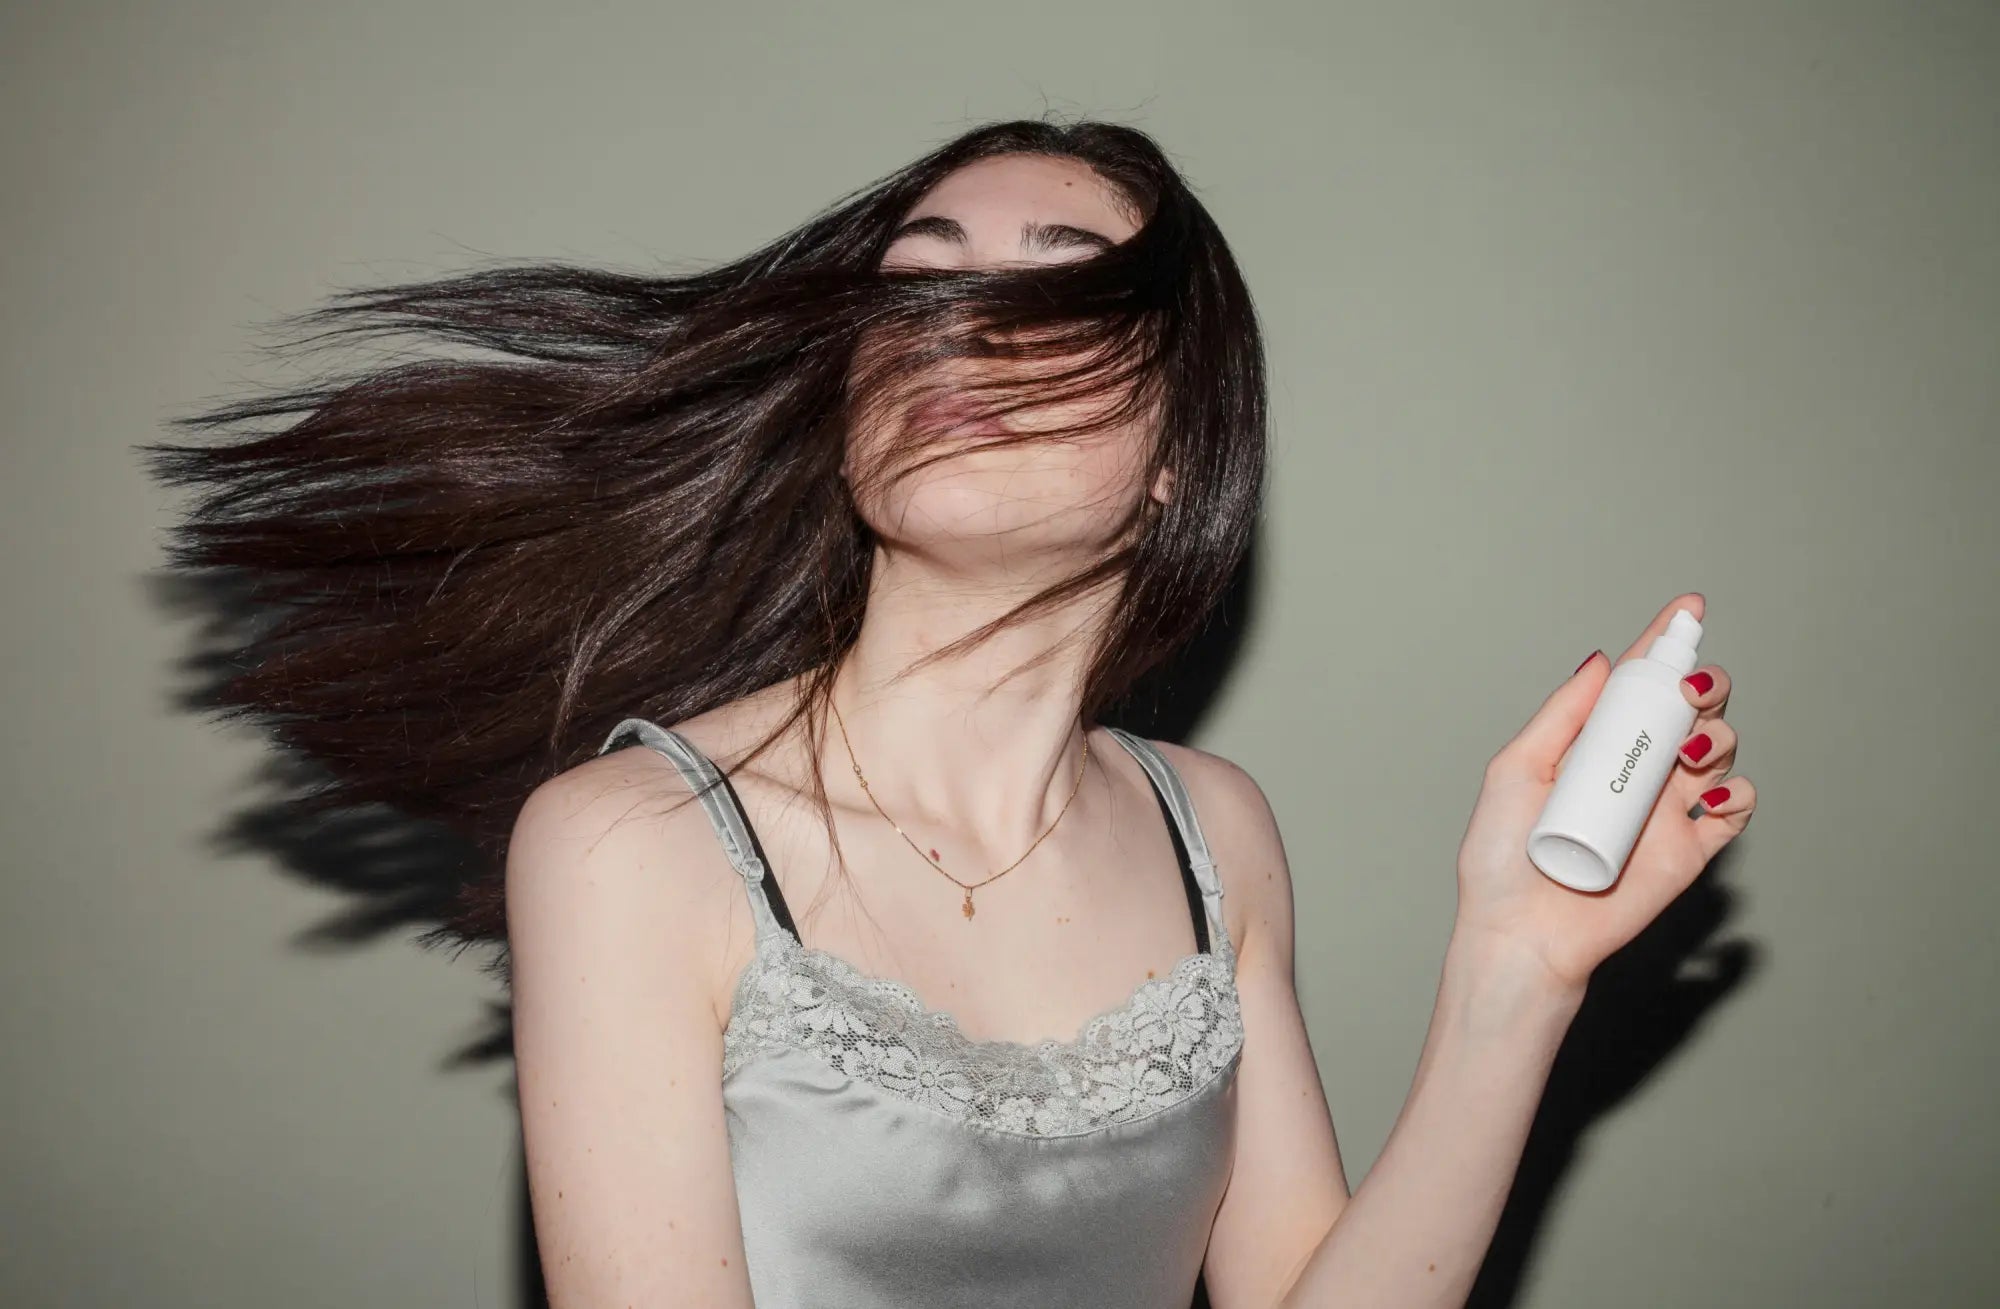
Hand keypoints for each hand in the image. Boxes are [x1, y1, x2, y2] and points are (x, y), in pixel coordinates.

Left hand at [1451, 593, 1756, 993]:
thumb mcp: (1516, 771)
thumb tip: (1604, 662)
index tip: (1688, 609)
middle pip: (1691, 707)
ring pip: (1720, 748)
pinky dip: (1737, 792)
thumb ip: (1561, 717)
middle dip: (1703, 683)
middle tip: (1689, 690)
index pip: (1637, 683)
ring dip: (1718, 734)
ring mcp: (1666, 807)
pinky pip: (1734, 810)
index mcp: (1595, 743)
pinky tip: (1708, 794)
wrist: (1523, 933)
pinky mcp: (1689, 849)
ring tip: (1688, 751)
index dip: (1666, 643)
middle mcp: (1636, 767)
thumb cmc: (1503, 860)